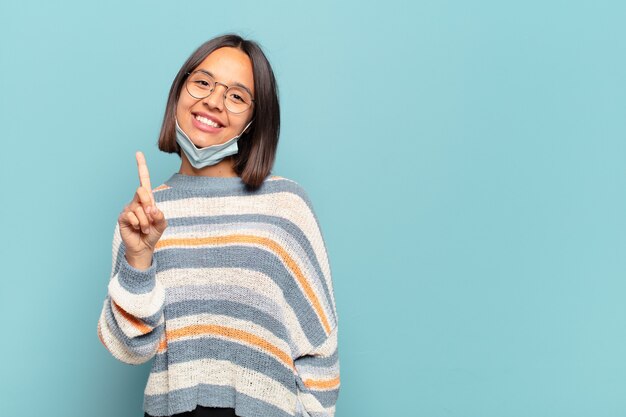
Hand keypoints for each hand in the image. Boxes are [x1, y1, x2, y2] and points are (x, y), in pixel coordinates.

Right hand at [118, 151, 167, 268]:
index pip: (143, 180)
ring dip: (146, 222)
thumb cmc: (153, 233)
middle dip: (149, 205)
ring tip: (146, 229)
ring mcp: (128, 208)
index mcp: (147, 199)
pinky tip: (138, 229)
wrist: (144, 247)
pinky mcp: (122, 217)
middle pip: (142, 191)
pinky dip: (139, 225)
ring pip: (139, 208)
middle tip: (151, 217)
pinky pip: (132, 216)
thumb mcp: (162, 223)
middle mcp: (136, 201)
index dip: (141, 167)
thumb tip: (151, 208)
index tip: (138, 153)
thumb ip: (159, 215)